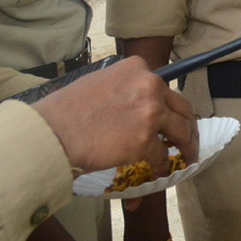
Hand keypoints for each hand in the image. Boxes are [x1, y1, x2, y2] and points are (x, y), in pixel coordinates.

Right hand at [33, 56, 198, 173]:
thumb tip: (134, 106)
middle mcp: (149, 84)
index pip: (163, 87)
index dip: (171, 105)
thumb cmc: (64, 111)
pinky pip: (162, 156)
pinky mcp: (145, 140)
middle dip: (188, 125)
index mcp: (137, 67)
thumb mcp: (99, 83)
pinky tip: (160, 173)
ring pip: (181, 131)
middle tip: (189, 139)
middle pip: (181, 107)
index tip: (174, 117)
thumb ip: (123, 89)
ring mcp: (150, 111)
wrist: (50, 132)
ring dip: (187, 146)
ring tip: (187, 158)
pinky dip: (162, 167)